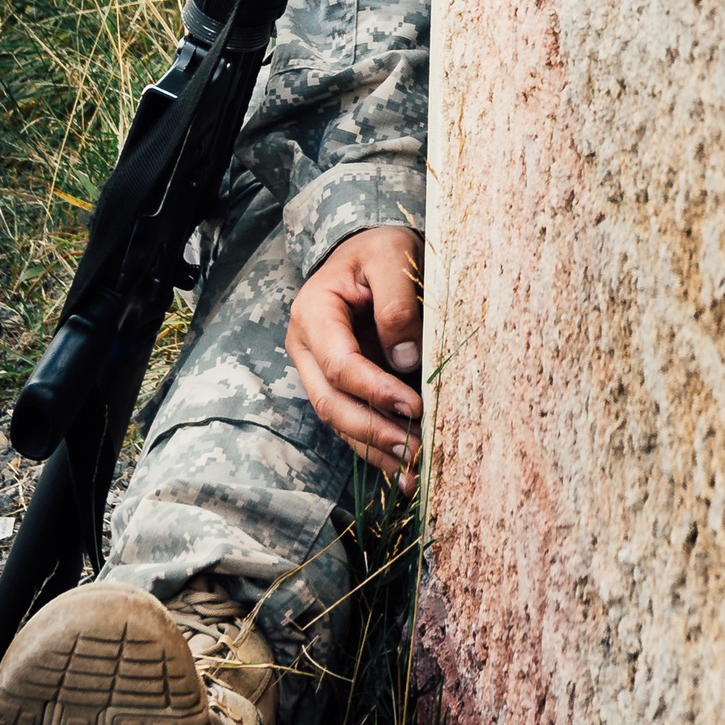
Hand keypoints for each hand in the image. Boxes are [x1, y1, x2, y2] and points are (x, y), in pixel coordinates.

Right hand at [286, 226, 423, 494]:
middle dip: (373, 432)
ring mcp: (319, 371)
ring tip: (415, 474)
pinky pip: (353, 423)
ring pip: (340, 421)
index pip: (339, 365)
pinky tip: (404, 471)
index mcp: (313, 314)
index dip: (375, 390)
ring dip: (376, 451)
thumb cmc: (380, 249)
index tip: (414, 406)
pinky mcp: (340, 385)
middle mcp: (307, 349)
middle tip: (416, 452)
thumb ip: (396, 302)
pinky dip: (377, 449)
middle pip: (332, 403)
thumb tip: (405, 358)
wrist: (370, 250)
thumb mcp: (392, 255)